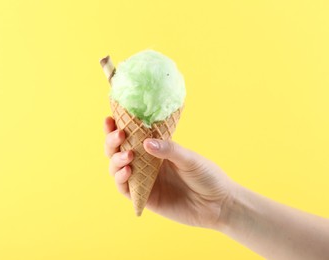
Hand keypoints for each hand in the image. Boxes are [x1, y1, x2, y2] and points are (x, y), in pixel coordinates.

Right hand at [104, 116, 234, 227]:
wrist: (219, 205)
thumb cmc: (207, 176)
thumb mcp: (190, 158)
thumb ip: (169, 150)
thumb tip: (145, 142)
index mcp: (156, 149)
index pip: (131, 136)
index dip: (117, 127)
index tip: (110, 118)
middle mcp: (146, 164)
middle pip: (118, 151)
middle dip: (112, 142)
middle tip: (119, 135)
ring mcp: (143, 181)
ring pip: (117, 169)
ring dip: (116, 160)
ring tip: (127, 156)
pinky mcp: (144, 198)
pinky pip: (125, 188)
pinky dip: (121, 179)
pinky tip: (128, 171)